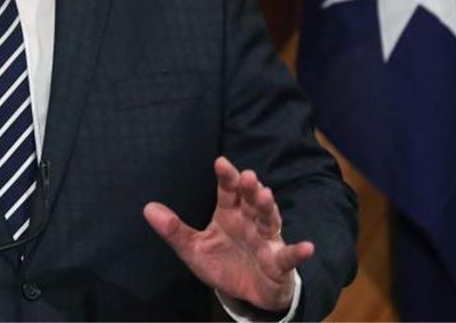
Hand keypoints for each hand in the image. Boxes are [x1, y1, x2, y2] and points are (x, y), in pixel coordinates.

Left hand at [143, 156, 314, 312]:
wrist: (247, 293)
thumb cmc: (222, 263)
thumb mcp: (194, 249)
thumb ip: (174, 230)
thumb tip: (148, 208)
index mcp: (229, 214)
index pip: (228, 191)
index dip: (226, 177)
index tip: (221, 163)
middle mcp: (250, 221)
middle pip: (251, 201)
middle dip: (250, 188)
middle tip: (248, 176)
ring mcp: (267, 240)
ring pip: (269, 220)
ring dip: (269, 208)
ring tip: (266, 196)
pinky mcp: (279, 262)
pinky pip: (289, 256)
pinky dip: (299, 252)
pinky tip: (307, 247)